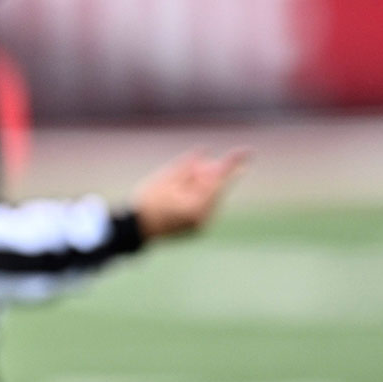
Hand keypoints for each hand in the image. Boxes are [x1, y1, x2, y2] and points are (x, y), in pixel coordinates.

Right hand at [131, 148, 250, 239]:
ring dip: (199, 186)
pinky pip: (203, 207)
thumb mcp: (165, 178)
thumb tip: (207, 154)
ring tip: (177, 184)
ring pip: (209, 198)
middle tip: (195, 165)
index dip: (232, 164)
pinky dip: (196, 197)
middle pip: (215, 189)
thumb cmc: (147, 202)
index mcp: (197, 206)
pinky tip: (179, 194)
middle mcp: (204, 218)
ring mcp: (202, 225)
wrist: (135, 229)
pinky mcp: (197, 228)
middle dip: (208, 174)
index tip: (247, 151)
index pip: (219, 180)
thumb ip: (189, 166)